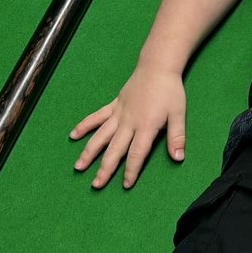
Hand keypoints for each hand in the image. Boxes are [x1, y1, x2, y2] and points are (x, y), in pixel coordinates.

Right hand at [71, 66, 187, 189]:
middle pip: (114, 150)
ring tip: (78, 167)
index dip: (131, 171)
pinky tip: (73, 135)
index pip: (136, 154)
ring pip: (100, 136)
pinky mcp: (113, 105)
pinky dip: (84, 125)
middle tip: (96, 185)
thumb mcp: (179, 114)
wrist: (157, 67)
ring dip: (89, 152)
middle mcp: (128, 122)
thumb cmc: (170, 91)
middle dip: (105, 169)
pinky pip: (96, 117)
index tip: (126, 185)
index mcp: (146, 126)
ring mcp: (118, 113)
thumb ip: (177, 137)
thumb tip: (178, 158)